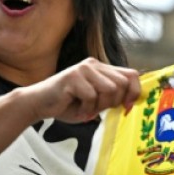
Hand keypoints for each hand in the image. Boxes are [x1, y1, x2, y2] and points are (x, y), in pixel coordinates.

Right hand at [24, 58, 140, 122]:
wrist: (39, 104)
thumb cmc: (68, 104)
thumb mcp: (96, 102)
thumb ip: (112, 98)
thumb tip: (131, 102)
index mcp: (102, 69)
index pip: (131, 75)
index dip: (134, 91)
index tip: (127, 106)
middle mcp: (94, 65)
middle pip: (122, 83)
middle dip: (114, 102)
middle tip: (99, 109)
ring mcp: (83, 69)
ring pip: (110, 89)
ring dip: (100, 106)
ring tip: (87, 109)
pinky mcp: (73, 76)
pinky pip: (91, 96)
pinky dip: (86, 109)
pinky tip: (77, 109)